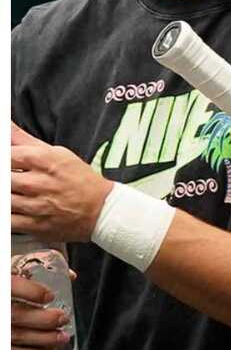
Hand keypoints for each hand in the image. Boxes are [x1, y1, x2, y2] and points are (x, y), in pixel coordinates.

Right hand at [10, 272, 72, 349]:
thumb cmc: (4, 284)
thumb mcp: (11, 269)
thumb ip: (34, 270)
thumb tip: (69, 276)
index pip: (12, 286)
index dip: (32, 292)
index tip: (49, 296)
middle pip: (16, 315)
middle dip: (43, 319)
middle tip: (62, 318)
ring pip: (15, 335)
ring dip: (42, 338)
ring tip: (61, 337)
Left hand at [11, 122, 112, 241]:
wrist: (102, 210)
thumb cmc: (78, 179)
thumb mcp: (56, 153)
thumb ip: (23, 139)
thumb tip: (4, 123)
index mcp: (44, 160)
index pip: (7, 154)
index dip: (6, 158)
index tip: (10, 162)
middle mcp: (38, 183)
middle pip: (3, 177)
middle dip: (7, 177)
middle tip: (17, 179)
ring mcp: (36, 206)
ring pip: (3, 199)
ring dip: (7, 195)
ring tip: (17, 191)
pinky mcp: (34, 226)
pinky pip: (7, 222)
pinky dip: (7, 215)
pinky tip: (14, 207)